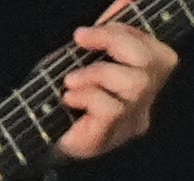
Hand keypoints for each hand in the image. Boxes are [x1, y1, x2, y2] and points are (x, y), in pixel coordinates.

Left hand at [52, 11, 176, 160]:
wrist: (34, 137)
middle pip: (155, 64)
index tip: (93, 28)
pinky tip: (69, 99)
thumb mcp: (85, 55)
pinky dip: (87, 95)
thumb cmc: (61, 95)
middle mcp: (143, 104)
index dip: (130, 31)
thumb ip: (108, 32)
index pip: (159, 53)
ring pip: (135, 84)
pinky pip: (111, 108)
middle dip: (115, 41)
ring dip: (97, 72)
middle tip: (80, 39)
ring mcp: (128, 124)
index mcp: (143, 83)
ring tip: (71, 78)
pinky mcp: (108, 138)